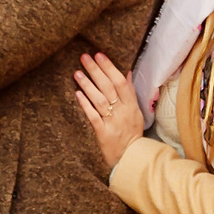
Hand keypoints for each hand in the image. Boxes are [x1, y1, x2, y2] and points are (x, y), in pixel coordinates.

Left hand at [73, 50, 144, 170]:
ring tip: (77, 73)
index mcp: (131, 105)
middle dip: (96, 71)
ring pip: (100, 100)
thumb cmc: (132, 134)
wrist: (131, 158)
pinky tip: (77, 94)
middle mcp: (122, 112)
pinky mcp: (103, 133)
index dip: (109, 67)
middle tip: (84, 58)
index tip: (99, 55)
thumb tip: (126, 73)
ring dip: (88, 85)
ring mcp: (113, 122)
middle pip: (108, 87)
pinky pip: (93, 116)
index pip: (120, 82)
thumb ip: (130, 93)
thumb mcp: (136, 112)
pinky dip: (85, 105)